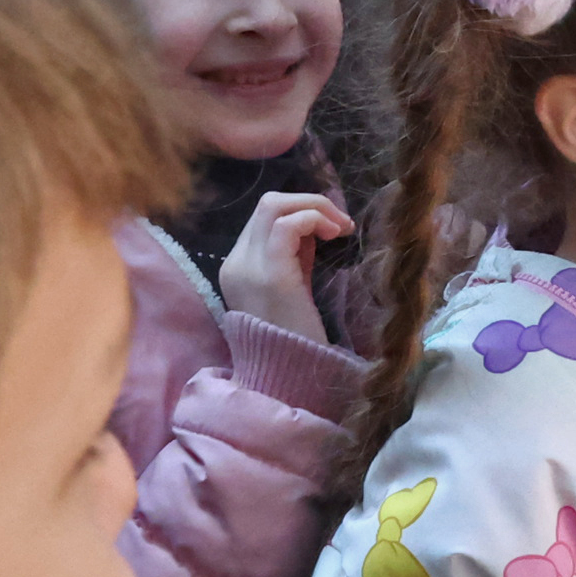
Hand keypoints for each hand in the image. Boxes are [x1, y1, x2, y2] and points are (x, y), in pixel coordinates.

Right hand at [218, 190, 354, 344]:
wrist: (287, 374)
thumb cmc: (295, 335)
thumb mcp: (292, 285)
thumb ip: (295, 255)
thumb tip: (313, 224)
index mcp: (237, 266)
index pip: (264, 217)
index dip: (300, 212)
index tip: (331, 229)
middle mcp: (235, 262)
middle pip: (267, 203)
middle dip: (309, 202)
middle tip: (340, 223)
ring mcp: (248, 267)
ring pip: (273, 205)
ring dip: (314, 206)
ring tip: (340, 227)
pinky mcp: (270, 275)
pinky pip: (287, 225)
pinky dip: (314, 218)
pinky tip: (334, 234)